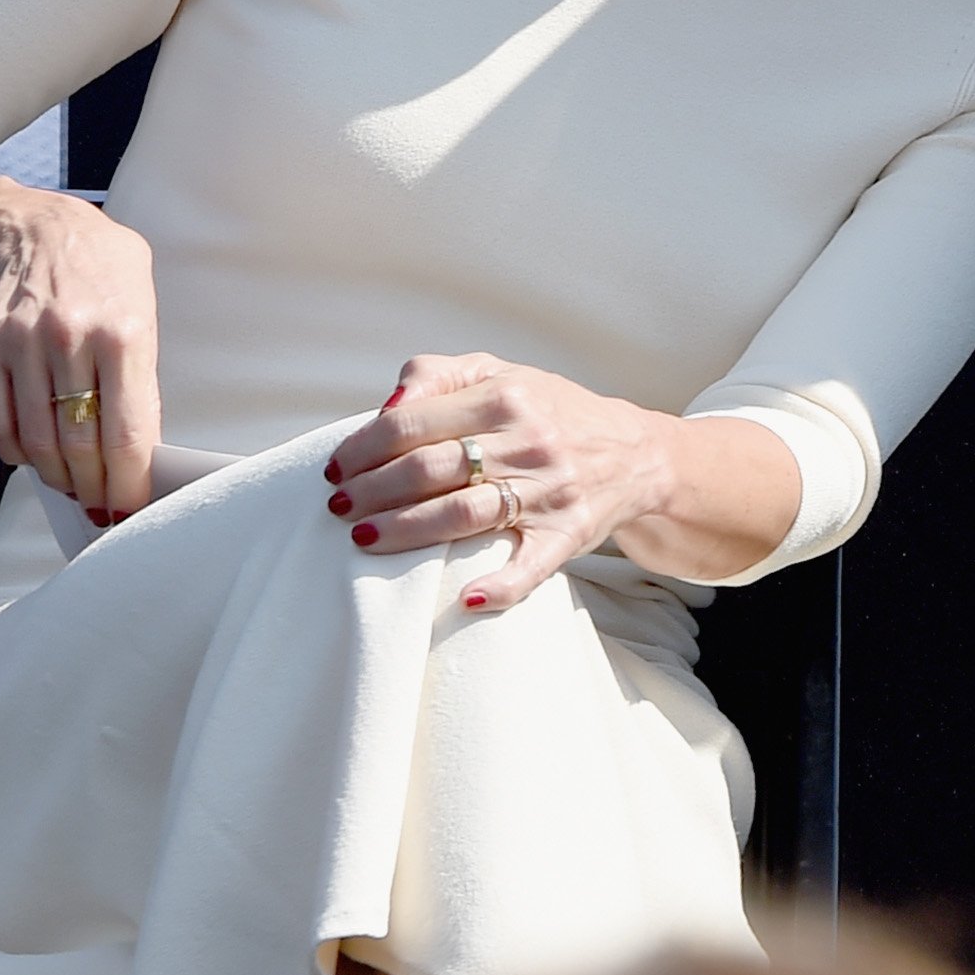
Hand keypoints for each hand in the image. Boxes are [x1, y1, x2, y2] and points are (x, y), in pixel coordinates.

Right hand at [0, 187, 161, 522]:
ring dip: (56, 476)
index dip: (128, 480)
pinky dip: (15, 452)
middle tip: (102, 507)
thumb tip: (143, 445)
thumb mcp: (146, 311)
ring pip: (36, 440)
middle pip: (80, 444)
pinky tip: (34, 457)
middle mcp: (71, 339)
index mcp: (125, 333)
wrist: (44, 230)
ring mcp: (23, 344)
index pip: (127, 432)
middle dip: (93, 488)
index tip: (131, 504)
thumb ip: (143, 376)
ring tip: (73, 485)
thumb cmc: (107, 273)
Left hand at [325, 353, 665, 610]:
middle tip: (338, 507)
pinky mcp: (567, 534)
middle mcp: (527, 440)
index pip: (412, 422)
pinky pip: (530, 566)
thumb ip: (438, 375)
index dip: (363, 447)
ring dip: (404, 531)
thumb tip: (385, 407)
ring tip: (363, 538)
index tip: (337, 467)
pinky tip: (464, 601)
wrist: (637, 453)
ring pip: (462, 516)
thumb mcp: (501, 374)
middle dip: (370, 491)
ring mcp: (549, 490)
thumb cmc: (553, 413)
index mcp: (505, 396)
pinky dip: (499, 586)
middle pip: (427, 469)